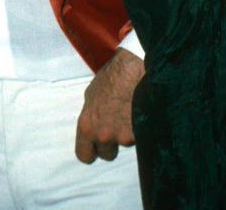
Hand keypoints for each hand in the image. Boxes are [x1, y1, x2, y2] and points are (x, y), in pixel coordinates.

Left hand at [75, 48, 142, 162]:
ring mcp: (124, 137)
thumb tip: (92, 127)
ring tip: (129, 112)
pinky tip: (140, 113)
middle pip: (107, 155)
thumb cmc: (111, 78)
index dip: (91, 152)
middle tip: (116, 127)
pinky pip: (140, 139)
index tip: (95, 148)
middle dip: (112, 145)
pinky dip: (140, 130)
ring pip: (125, 145)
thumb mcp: (90, 96)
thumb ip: (90, 117)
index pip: (84, 156)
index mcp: (87, 126)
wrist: (134, 69)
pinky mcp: (142, 134)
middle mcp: (104, 135)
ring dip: (127, 134)